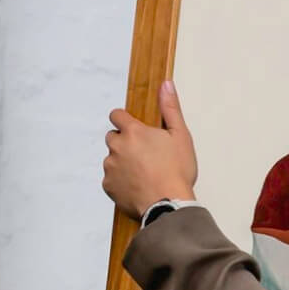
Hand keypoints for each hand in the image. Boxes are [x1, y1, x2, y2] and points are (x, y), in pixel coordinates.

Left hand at [102, 79, 199, 219]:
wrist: (168, 204)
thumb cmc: (176, 172)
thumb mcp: (180, 136)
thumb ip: (170, 108)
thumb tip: (166, 85)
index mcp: (133, 131)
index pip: (116, 115)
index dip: (125, 121)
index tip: (135, 130)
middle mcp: (117, 146)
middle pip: (112, 137)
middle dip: (124, 143)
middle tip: (144, 156)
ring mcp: (110, 167)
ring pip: (112, 159)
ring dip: (123, 163)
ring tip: (144, 174)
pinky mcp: (108, 186)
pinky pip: (111, 180)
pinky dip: (121, 182)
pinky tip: (138, 186)